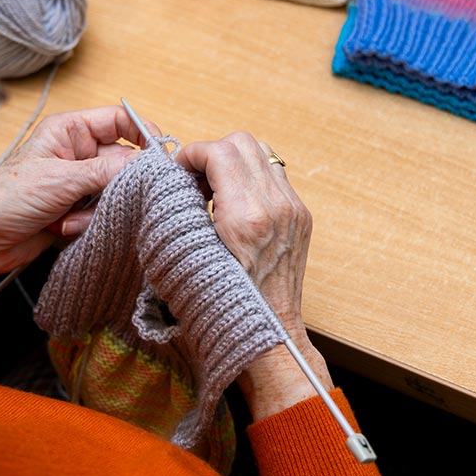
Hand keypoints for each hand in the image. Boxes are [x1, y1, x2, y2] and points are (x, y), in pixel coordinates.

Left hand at [0, 105, 158, 299]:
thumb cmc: (6, 199)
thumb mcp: (60, 179)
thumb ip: (106, 170)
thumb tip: (146, 164)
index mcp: (68, 130)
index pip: (119, 120)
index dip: (142, 132)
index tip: (160, 153)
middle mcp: (76, 152)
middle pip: (122, 160)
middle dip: (116, 184)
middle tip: (109, 196)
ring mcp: (78, 181)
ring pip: (115, 191)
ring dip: (97, 208)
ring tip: (68, 217)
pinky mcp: (77, 208)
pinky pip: (103, 212)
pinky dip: (88, 223)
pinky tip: (62, 227)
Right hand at [176, 133, 332, 419]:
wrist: (268, 333)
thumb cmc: (223, 304)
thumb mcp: (190, 255)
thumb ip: (183, 207)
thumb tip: (173, 178)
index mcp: (246, 216)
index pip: (218, 151)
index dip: (191, 155)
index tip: (178, 172)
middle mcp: (275, 206)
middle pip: (241, 142)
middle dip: (212, 153)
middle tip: (195, 178)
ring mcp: (293, 209)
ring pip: (261, 153)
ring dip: (233, 161)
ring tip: (215, 189)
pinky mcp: (301, 216)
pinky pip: (275, 175)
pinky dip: (251, 177)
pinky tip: (235, 203)